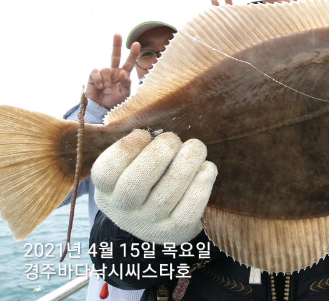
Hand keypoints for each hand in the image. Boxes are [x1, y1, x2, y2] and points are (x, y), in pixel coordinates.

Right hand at [86, 34, 139, 108]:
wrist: (101, 109)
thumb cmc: (114, 101)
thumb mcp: (124, 93)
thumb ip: (126, 83)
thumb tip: (124, 72)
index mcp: (123, 75)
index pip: (129, 63)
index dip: (133, 54)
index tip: (137, 44)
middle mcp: (114, 72)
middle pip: (115, 56)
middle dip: (116, 45)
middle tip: (117, 34)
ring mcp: (104, 73)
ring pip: (106, 69)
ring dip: (107, 82)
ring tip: (107, 91)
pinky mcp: (94, 76)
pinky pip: (97, 72)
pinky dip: (99, 80)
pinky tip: (99, 87)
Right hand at [92, 130, 217, 243]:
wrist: (158, 222)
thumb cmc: (145, 180)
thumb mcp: (127, 166)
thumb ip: (134, 144)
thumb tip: (152, 114)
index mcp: (107, 189)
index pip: (105, 171)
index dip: (126, 148)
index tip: (144, 134)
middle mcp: (125, 210)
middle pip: (135, 184)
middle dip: (158, 154)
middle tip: (173, 139)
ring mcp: (150, 223)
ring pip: (167, 194)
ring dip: (186, 163)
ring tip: (196, 147)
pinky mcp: (176, 231)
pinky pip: (190, 208)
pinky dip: (201, 184)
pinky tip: (207, 168)